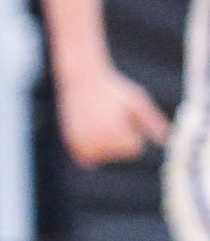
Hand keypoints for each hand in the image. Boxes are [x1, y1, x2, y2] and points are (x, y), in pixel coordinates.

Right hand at [55, 64, 170, 166]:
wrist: (82, 80)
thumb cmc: (114, 89)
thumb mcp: (137, 101)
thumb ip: (152, 121)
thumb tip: (166, 140)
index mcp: (116, 132)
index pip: (135, 148)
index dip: (132, 130)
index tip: (122, 114)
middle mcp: (97, 141)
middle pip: (120, 153)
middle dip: (119, 137)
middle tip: (107, 115)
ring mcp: (82, 144)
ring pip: (105, 157)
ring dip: (106, 144)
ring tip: (98, 122)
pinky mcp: (73, 145)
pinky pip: (89, 160)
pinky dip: (92, 150)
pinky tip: (90, 132)